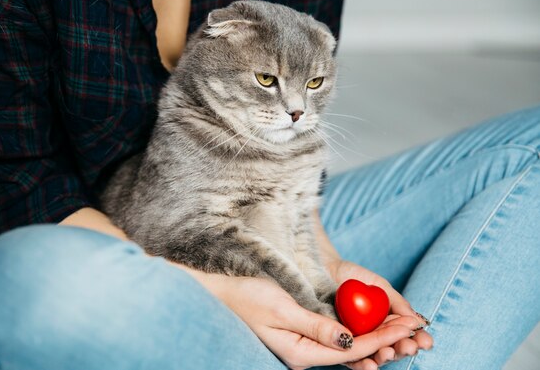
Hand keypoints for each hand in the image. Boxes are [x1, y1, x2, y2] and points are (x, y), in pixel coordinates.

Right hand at [172, 263, 414, 369]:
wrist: (221, 284)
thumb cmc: (246, 294)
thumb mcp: (281, 309)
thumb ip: (315, 326)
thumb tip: (349, 342)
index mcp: (299, 353)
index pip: (351, 349)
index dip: (382, 337)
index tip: (408, 324)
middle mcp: (305, 351)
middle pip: (355, 350)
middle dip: (387, 338)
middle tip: (417, 325)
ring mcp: (305, 340)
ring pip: (350, 342)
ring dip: (378, 334)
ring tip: (406, 324)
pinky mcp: (304, 328)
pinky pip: (339, 332)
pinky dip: (362, 326)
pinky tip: (378, 320)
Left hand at [330, 260, 433, 368]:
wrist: (322, 268)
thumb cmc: (352, 276)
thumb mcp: (379, 286)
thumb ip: (397, 302)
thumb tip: (418, 321)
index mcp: (387, 321)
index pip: (405, 334)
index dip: (417, 340)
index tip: (426, 341)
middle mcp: (374, 334)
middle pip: (392, 347)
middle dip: (402, 349)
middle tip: (409, 347)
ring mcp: (356, 340)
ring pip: (373, 355)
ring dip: (384, 357)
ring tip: (388, 353)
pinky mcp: (337, 345)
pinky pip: (350, 358)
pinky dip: (361, 363)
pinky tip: (370, 366)